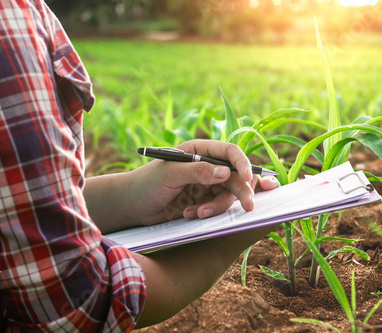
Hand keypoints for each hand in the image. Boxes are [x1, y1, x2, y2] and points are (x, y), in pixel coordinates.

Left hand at [127, 140, 279, 224]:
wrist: (132, 207)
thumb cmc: (146, 183)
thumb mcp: (170, 174)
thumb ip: (197, 171)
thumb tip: (226, 171)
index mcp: (200, 150)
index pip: (229, 152)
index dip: (242, 163)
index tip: (247, 178)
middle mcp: (207, 166)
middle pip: (236, 176)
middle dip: (241, 191)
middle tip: (249, 206)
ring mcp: (207, 185)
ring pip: (229, 195)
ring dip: (217, 206)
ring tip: (197, 213)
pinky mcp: (204, 202)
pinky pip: (218, 208)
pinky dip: (209, 213)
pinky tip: (189, 214)